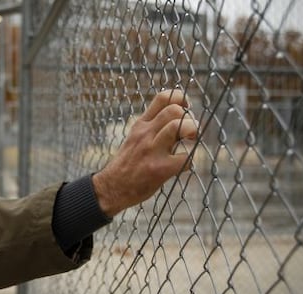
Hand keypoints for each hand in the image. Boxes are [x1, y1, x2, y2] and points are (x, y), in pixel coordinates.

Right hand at [92, 89, 198, 216]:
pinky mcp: (159, 169)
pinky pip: (185, 159)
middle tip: (190, 131)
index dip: (181, 98)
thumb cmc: (127, 164)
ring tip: (191, 140)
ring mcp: (152, 150)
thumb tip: (177, 120)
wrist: (111, 188)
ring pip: (178, 126)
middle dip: (189, 117)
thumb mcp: (134, 138)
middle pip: (174, 110)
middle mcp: (146, 134)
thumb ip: (152, 127)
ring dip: (191, 131)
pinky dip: (189, 161)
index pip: (163, 97)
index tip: (186, 109)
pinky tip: (182, 166)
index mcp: (141, 124)